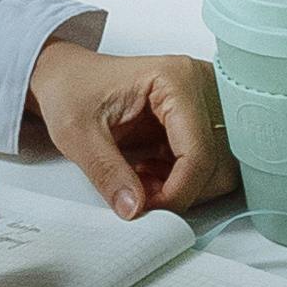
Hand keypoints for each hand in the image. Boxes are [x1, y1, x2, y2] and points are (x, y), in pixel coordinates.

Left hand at [26, 38, 235, 219]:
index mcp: (175, 79)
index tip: (147, 207)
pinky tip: (148, 172)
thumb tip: (134, 208)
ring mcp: (203, 102)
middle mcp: (199, 85)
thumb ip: (107, 172)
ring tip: (143, 181)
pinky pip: (207, 163)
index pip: (199, 152)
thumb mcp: (77, 133)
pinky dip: (180, 179)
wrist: (66, 77)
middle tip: (143, 195)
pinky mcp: (198, 119)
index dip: (177, 191)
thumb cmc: (71, 89)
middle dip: (183, 189)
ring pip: (219, 166)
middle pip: (220, 161)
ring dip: (184, 186)